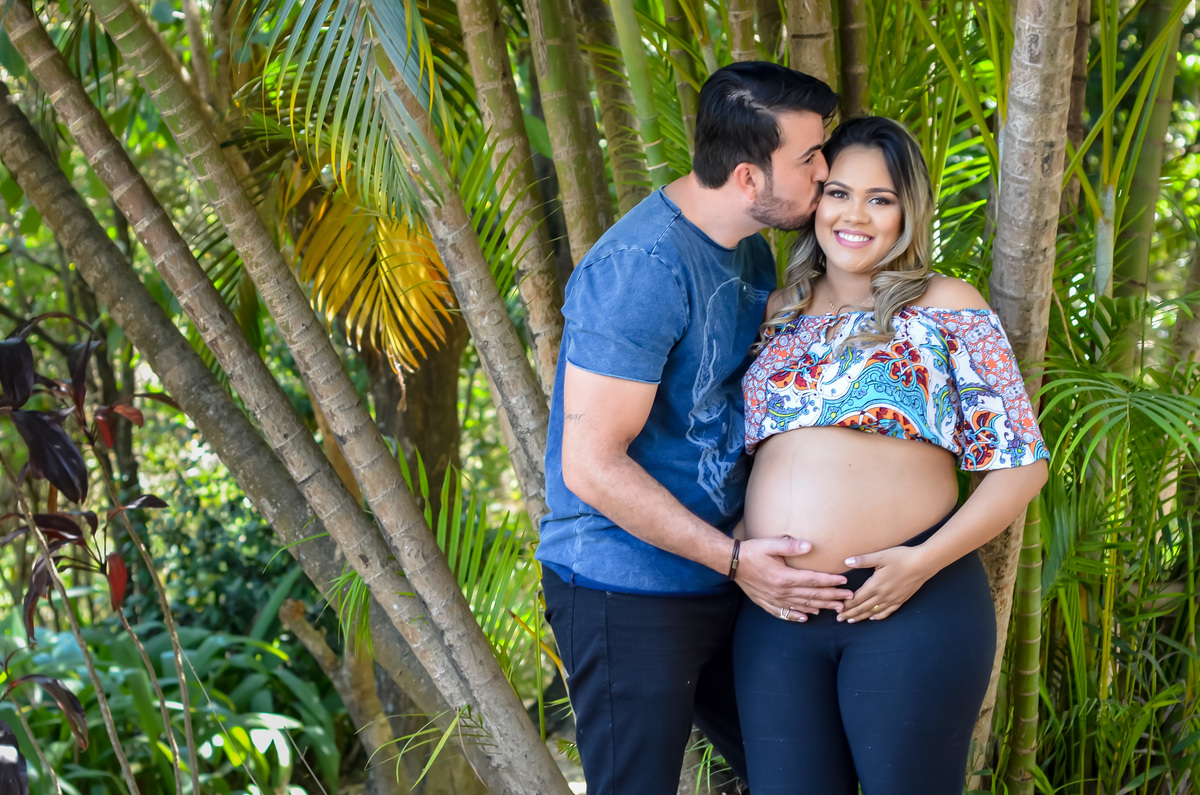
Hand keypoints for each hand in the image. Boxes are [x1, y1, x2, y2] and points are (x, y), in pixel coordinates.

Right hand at [735, 537, 854, 621]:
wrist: (731, 563)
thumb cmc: (752, 551)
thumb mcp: (770, 544)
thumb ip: (791, 545)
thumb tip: (810, 546)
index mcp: (785, 577)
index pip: (813, 580)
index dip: (830, 581)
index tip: (844, 582)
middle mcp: (782, 591)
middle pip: (812, 595)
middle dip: (832, 597)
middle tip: (848, 599)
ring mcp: (774, 599)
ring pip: (802, 605)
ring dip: (820, 607)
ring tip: (835, 609)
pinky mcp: (767, 602)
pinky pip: (785, 613)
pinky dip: (797, 616)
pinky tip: (806, 618)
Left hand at [838, 545, 933, 622]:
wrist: (923, 564)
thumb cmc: (901, 557)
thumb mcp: (880, 556)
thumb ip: (863, 560)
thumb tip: (846, 561)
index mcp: (875, 585)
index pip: (857, 598)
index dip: (847, 604)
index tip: (837, 609)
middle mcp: (883, 595)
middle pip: (863, 607)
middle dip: (850, 613)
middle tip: (840, 619)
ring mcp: (892, 599)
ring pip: (874, 612)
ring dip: (861, 617)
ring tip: (852, 621)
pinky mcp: (901, 600)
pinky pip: (887, 612)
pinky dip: (878, 616)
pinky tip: (873, 618)